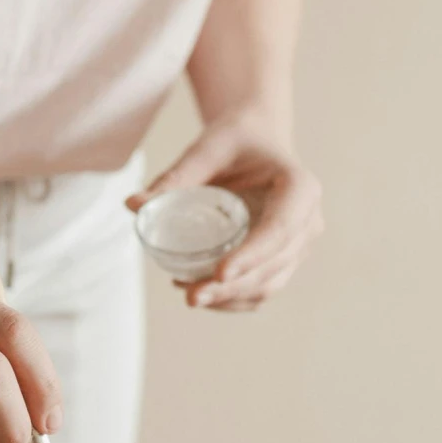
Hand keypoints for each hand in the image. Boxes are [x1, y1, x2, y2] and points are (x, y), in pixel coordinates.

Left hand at [127, 117, 322, 310]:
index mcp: (300, 187)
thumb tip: (133, 205)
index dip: (252, 255)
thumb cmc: (233, 141)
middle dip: (233, 287)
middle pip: (274, 265)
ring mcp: (299, 246)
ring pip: (269, 284)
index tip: (219, 273)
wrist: (255, 143)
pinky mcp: (284, 261)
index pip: (280, 229)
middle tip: (191, 295)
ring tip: (190, 295)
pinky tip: (200, 292)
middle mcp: (308, 221)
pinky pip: (262, 290)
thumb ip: (174, 178)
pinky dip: (233, 300)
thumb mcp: (206, 150)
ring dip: (231, 299)